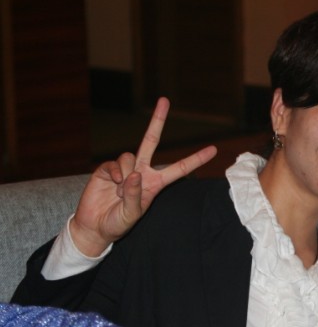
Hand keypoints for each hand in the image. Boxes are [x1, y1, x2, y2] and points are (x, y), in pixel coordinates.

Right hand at [70, 97, 217, 255]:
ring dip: (126, 177)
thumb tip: (135, 175)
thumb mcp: (132, 214)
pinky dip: (114, 173)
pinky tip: (111, 185)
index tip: (214, 149)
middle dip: (157, 120)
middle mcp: (142, 171)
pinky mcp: (108, 169)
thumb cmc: (118, 222)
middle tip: (164, 100)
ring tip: (119, 193)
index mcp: (156, 183)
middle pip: (151, 140)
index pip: (180, 169)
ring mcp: (125, 168)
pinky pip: (115, 163)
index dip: (196, 159)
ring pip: (130, 157)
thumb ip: (135, 196)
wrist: (95, 226)